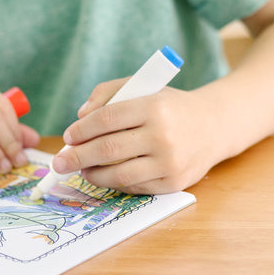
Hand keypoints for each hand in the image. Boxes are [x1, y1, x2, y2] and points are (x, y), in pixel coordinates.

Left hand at [53, 79, 222, 193]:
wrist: (214, 125)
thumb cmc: (168, 105)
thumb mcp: (142, 86)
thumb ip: (107, 93)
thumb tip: (80, 116)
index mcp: (153, 106)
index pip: (107, 119)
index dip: (82, 130)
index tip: (68, 137)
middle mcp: (163, 135)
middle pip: (108, 149)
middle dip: (77, 157)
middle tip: (59, 162)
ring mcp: (169, 162)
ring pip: (119, 174)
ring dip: (93, 174)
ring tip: (82, 170)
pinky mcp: (174, 183)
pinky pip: (135, 187)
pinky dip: (115, 183)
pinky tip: (106, 175)